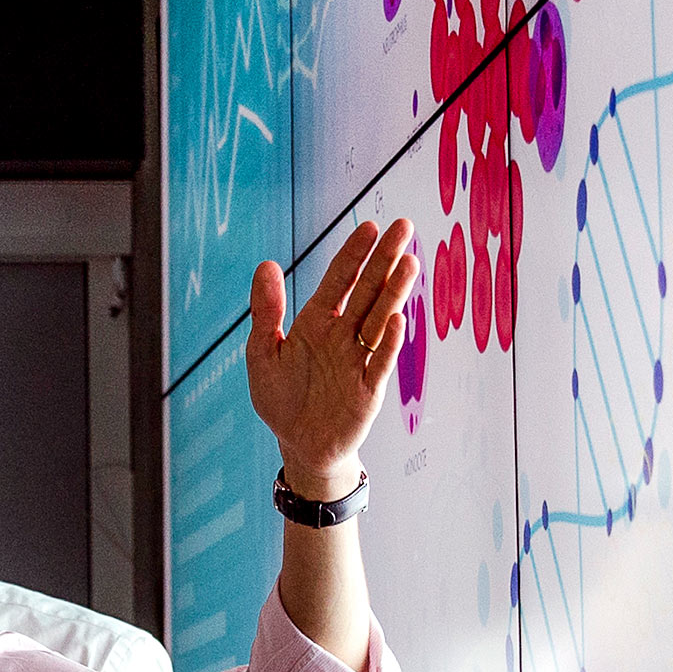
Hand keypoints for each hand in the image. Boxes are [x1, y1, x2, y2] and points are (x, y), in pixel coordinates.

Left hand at [245, 217, 419, 495]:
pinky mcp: (368, 390)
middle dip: (384, 259)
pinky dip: (387, 343)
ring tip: (409, 262)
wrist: (298, 445)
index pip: (339, 280)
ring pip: (379, 320)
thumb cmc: (281, 398)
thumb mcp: (263, 352)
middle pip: (367, 291)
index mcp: (317, 322)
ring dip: (394, 293)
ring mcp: (358, 361)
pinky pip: (379, 363)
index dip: (353, 254)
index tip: (368, 226)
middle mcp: (343, 336)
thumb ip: (266, 311)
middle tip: (404, 227)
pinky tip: (397, 318)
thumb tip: (266, 264)